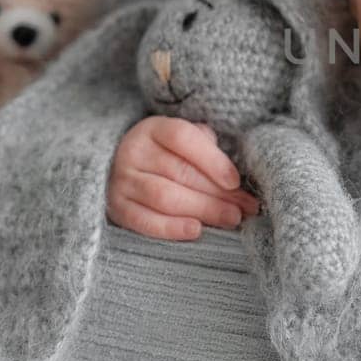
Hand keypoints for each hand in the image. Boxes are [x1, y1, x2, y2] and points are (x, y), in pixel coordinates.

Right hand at [106, 116, 259, 239]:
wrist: (122, 168)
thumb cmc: (168, 155)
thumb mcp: (186, 141)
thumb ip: (207, 149)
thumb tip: (234, 180)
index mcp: (153, 129)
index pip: (183, 138)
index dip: (212, 159)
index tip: (235, 181)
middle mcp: (133, 152)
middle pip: (179, 172)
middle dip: (218, 193)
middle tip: (244, 208)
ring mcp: (122, 181)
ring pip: (165, 197)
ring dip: (203, 210)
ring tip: (231, 218)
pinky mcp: (117, 208)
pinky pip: (144, 221)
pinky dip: (171, 228)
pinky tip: (196, 230)